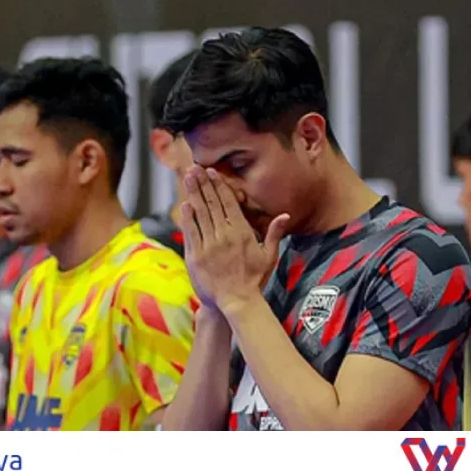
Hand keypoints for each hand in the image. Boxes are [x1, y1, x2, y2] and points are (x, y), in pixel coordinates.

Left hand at [179, 166, 288, 315]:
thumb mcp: (268, 256)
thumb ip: (274, 233)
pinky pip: (191, 232)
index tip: (212, 172)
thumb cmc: (254, 280)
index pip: (228, 203)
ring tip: (188, 178)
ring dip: (194, 194)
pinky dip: (188, 217)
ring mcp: (209, 245)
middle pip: (212, 204)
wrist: (237, 302)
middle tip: (195, 168)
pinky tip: (185, 204)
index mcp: (241, 233)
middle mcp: (224, 236)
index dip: (219, 186)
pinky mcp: (196, 256)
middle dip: (203, 184)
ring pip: (200, 214)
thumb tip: (285, 215)